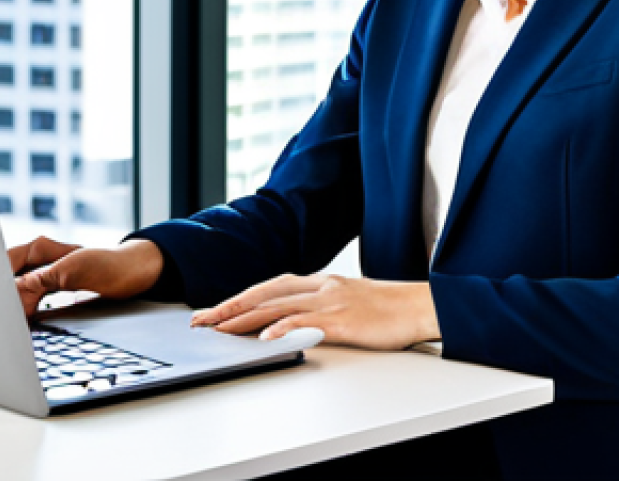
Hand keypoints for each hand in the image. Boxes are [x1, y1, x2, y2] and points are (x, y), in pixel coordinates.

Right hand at [7, 236, 163, 317]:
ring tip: (4, 326)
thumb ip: (40, 280)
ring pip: (17, 292)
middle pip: (6, 278)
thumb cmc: (109, 263)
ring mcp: (46, 275)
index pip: (4, 263)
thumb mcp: (72, 270)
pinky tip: (22, 325)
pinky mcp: (54, 290)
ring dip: (11, 307)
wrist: (134, 273)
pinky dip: (23, 313)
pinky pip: (30, 301)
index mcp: (40, 248)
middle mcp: (40, 260)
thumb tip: (14, 293)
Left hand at [190, 274, 440, 349]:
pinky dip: (283, 328)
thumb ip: (318, 307)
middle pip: (264, 293)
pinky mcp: (342, 320)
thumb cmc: (384, 308)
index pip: (268, 286)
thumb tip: (290, 321)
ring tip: (218, 330)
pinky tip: (265, 338)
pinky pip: (306, 323)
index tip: (214, 311)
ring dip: (244, 319)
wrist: (417, 305)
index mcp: (318, 282)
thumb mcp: (345, 301)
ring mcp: (329, 301)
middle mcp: (319, 286)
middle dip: (229, 307)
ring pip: (277, 306)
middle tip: (201, 321)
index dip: (239, 297)